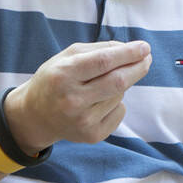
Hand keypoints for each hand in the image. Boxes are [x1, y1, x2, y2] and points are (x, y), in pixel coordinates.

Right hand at [3, 40, 151, 153]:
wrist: (34, 116)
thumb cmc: (55, 79)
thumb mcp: (67, 57)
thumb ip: (99, 49)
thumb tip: (131, 50)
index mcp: (64, 75)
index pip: (103, 61)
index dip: (128, 53)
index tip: (145, 47)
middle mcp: (72, 100)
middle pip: (118, 81)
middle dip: (138, 67)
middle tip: (147, 58)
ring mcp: (82, 121)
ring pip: (120, 95)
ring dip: (120, 84)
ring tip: (101, 84)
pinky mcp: (91, 136)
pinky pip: (119, 111)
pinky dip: (117, 102)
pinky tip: (98, 103)